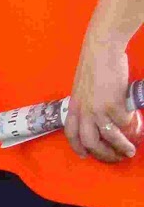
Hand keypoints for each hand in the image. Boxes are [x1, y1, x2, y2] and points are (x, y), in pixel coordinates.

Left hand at [66, 41, 140, 163]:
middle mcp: (83, 110)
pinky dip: (131, 127)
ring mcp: (97, 108)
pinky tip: (136, 125)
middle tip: (116, 158)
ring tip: (131, 151)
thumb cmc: (95, 65)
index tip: (84, 155)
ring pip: (109, 137)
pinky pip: (124, 123)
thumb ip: (88, 102)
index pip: (71, 132)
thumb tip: (100, 117)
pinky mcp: (113, 104)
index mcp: (74, 105)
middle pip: (89, 141)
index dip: (77, 146)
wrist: (101, 49)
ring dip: (121, 147)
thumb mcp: (84, 87)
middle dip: (104, 154)